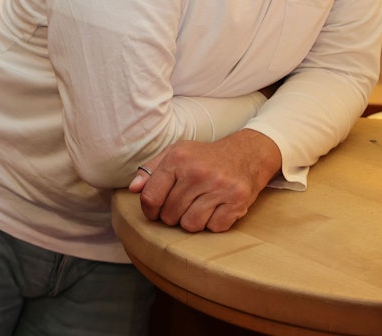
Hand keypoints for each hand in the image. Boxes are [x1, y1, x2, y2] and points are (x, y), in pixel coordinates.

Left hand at [128, 129, 280, 232]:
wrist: (247, 153)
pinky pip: (214, 228)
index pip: (151, 198)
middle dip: (173, 215)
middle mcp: (198, 172)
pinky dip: (214, 222)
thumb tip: (133, 188)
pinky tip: (217, 207)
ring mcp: (219, 187)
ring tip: (200, 205)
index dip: (150, 210)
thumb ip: (152, 169)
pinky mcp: (237, 201)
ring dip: (193, 221)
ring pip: (190, 225)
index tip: (156, 210)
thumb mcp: (177, 152)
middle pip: (170, 215)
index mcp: (179, 158)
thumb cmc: (206, 156)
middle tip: (185, 203)